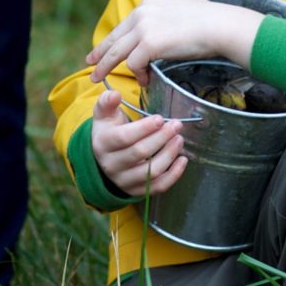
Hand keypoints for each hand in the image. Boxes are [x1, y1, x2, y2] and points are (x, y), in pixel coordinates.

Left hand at [86, 0, 259, 86]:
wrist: (220, 25)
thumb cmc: (210, 15)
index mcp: (148, 2)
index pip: (124, 25)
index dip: (112, 39)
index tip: (102, 49)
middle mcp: (142, 13)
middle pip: (115, 38)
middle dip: (100, 54)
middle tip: (90, 66)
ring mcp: (144, 28)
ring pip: (117, 53)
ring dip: (108, 68)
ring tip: (100, 79)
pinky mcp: (150, 44)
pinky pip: (135, 64)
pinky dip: (138, 74)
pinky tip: (145, 81)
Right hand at [90, 84, 191, 199]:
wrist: (103, 158)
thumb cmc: (108, 131)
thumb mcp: (103, 115)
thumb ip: (107, 102)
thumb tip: (114, 93)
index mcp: (103, 143)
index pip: (125, 137)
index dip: (145, 128)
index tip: (160, 118)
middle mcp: (111, 165)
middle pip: (140, 153)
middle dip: (161, 138)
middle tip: (176, 125)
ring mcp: (123, 180)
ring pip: (151, 172)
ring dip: (169, 154)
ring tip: (179, 139)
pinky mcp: (136, 191)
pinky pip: (158, 187)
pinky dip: (174, 175)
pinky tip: (183, 159)